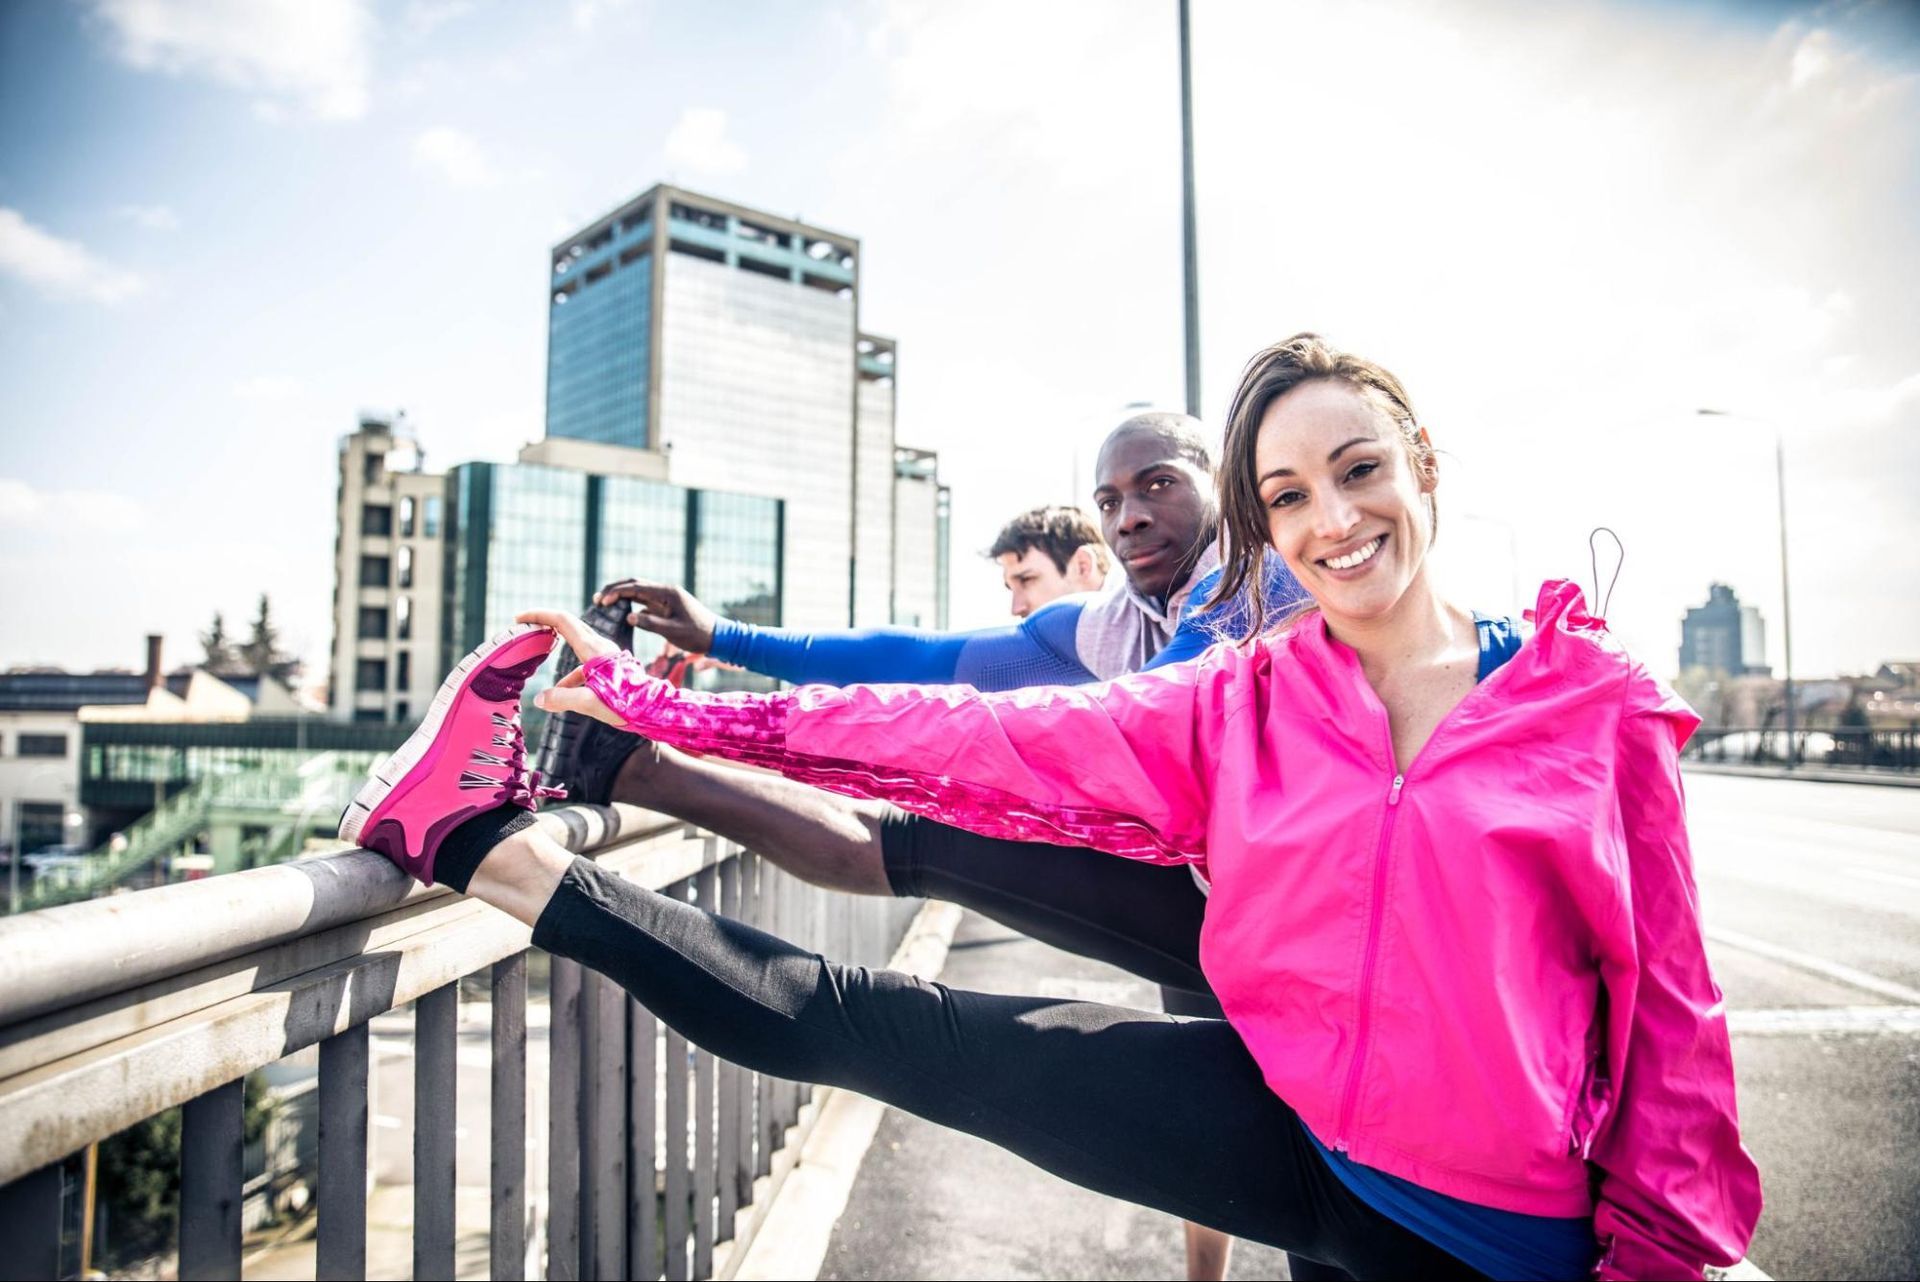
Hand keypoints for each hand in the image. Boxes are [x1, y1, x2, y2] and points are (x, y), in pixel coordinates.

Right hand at [515, 610, 626, 725]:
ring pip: (577, 646)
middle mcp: (601, 646)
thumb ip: (562, 699)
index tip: (520, 618)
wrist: (655, 709)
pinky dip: (572, 674)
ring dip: (559, 653)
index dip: (539, 616)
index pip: (562, 621)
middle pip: (569, 626)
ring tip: (543, 671)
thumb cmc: (626, 705)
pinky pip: (586, 664)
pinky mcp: (612, 666)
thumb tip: (539, 699)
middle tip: (525, 627)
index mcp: (593, 649)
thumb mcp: (589, 703)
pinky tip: (563, 693)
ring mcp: (608, 655)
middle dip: (546, 624)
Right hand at [595, 579, 717, 653]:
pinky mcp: (665, 606)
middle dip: (614, 590)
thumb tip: (628, 617)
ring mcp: (665, 598)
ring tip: (603, 602)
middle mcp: (665, 591)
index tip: (602, 601)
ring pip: (638, 591)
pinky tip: (620, 611)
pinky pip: (644, 601)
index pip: (636, 587)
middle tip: (597, 599)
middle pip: (634, 584)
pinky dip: (630, 603)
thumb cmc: (697, 635)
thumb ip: (651, 624)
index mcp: (667, 593)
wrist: (717, 636)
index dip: (617, 592)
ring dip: (621, 595)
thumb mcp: (673, 632)